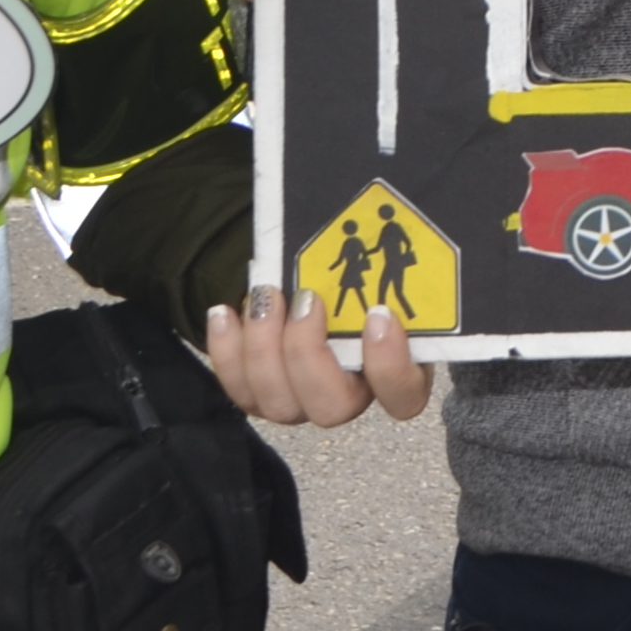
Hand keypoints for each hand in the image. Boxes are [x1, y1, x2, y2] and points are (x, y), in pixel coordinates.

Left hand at [205, 285, 432, 424]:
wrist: (318, 281)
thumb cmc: (362, 273)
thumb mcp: (389, 269)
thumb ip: (395, 264)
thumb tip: (405, 223)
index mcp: (395, 371)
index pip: (403, 397)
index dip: (389, 365)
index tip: (377, 315)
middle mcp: (350, 396)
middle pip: (331, 407)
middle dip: (307, 354)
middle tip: (306, 301)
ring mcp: (303, 401)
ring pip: (279, 404)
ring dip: (264, 348)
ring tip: (265, 297)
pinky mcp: (263, 394)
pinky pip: (240, 390)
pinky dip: (228, 352)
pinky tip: (225, 313)